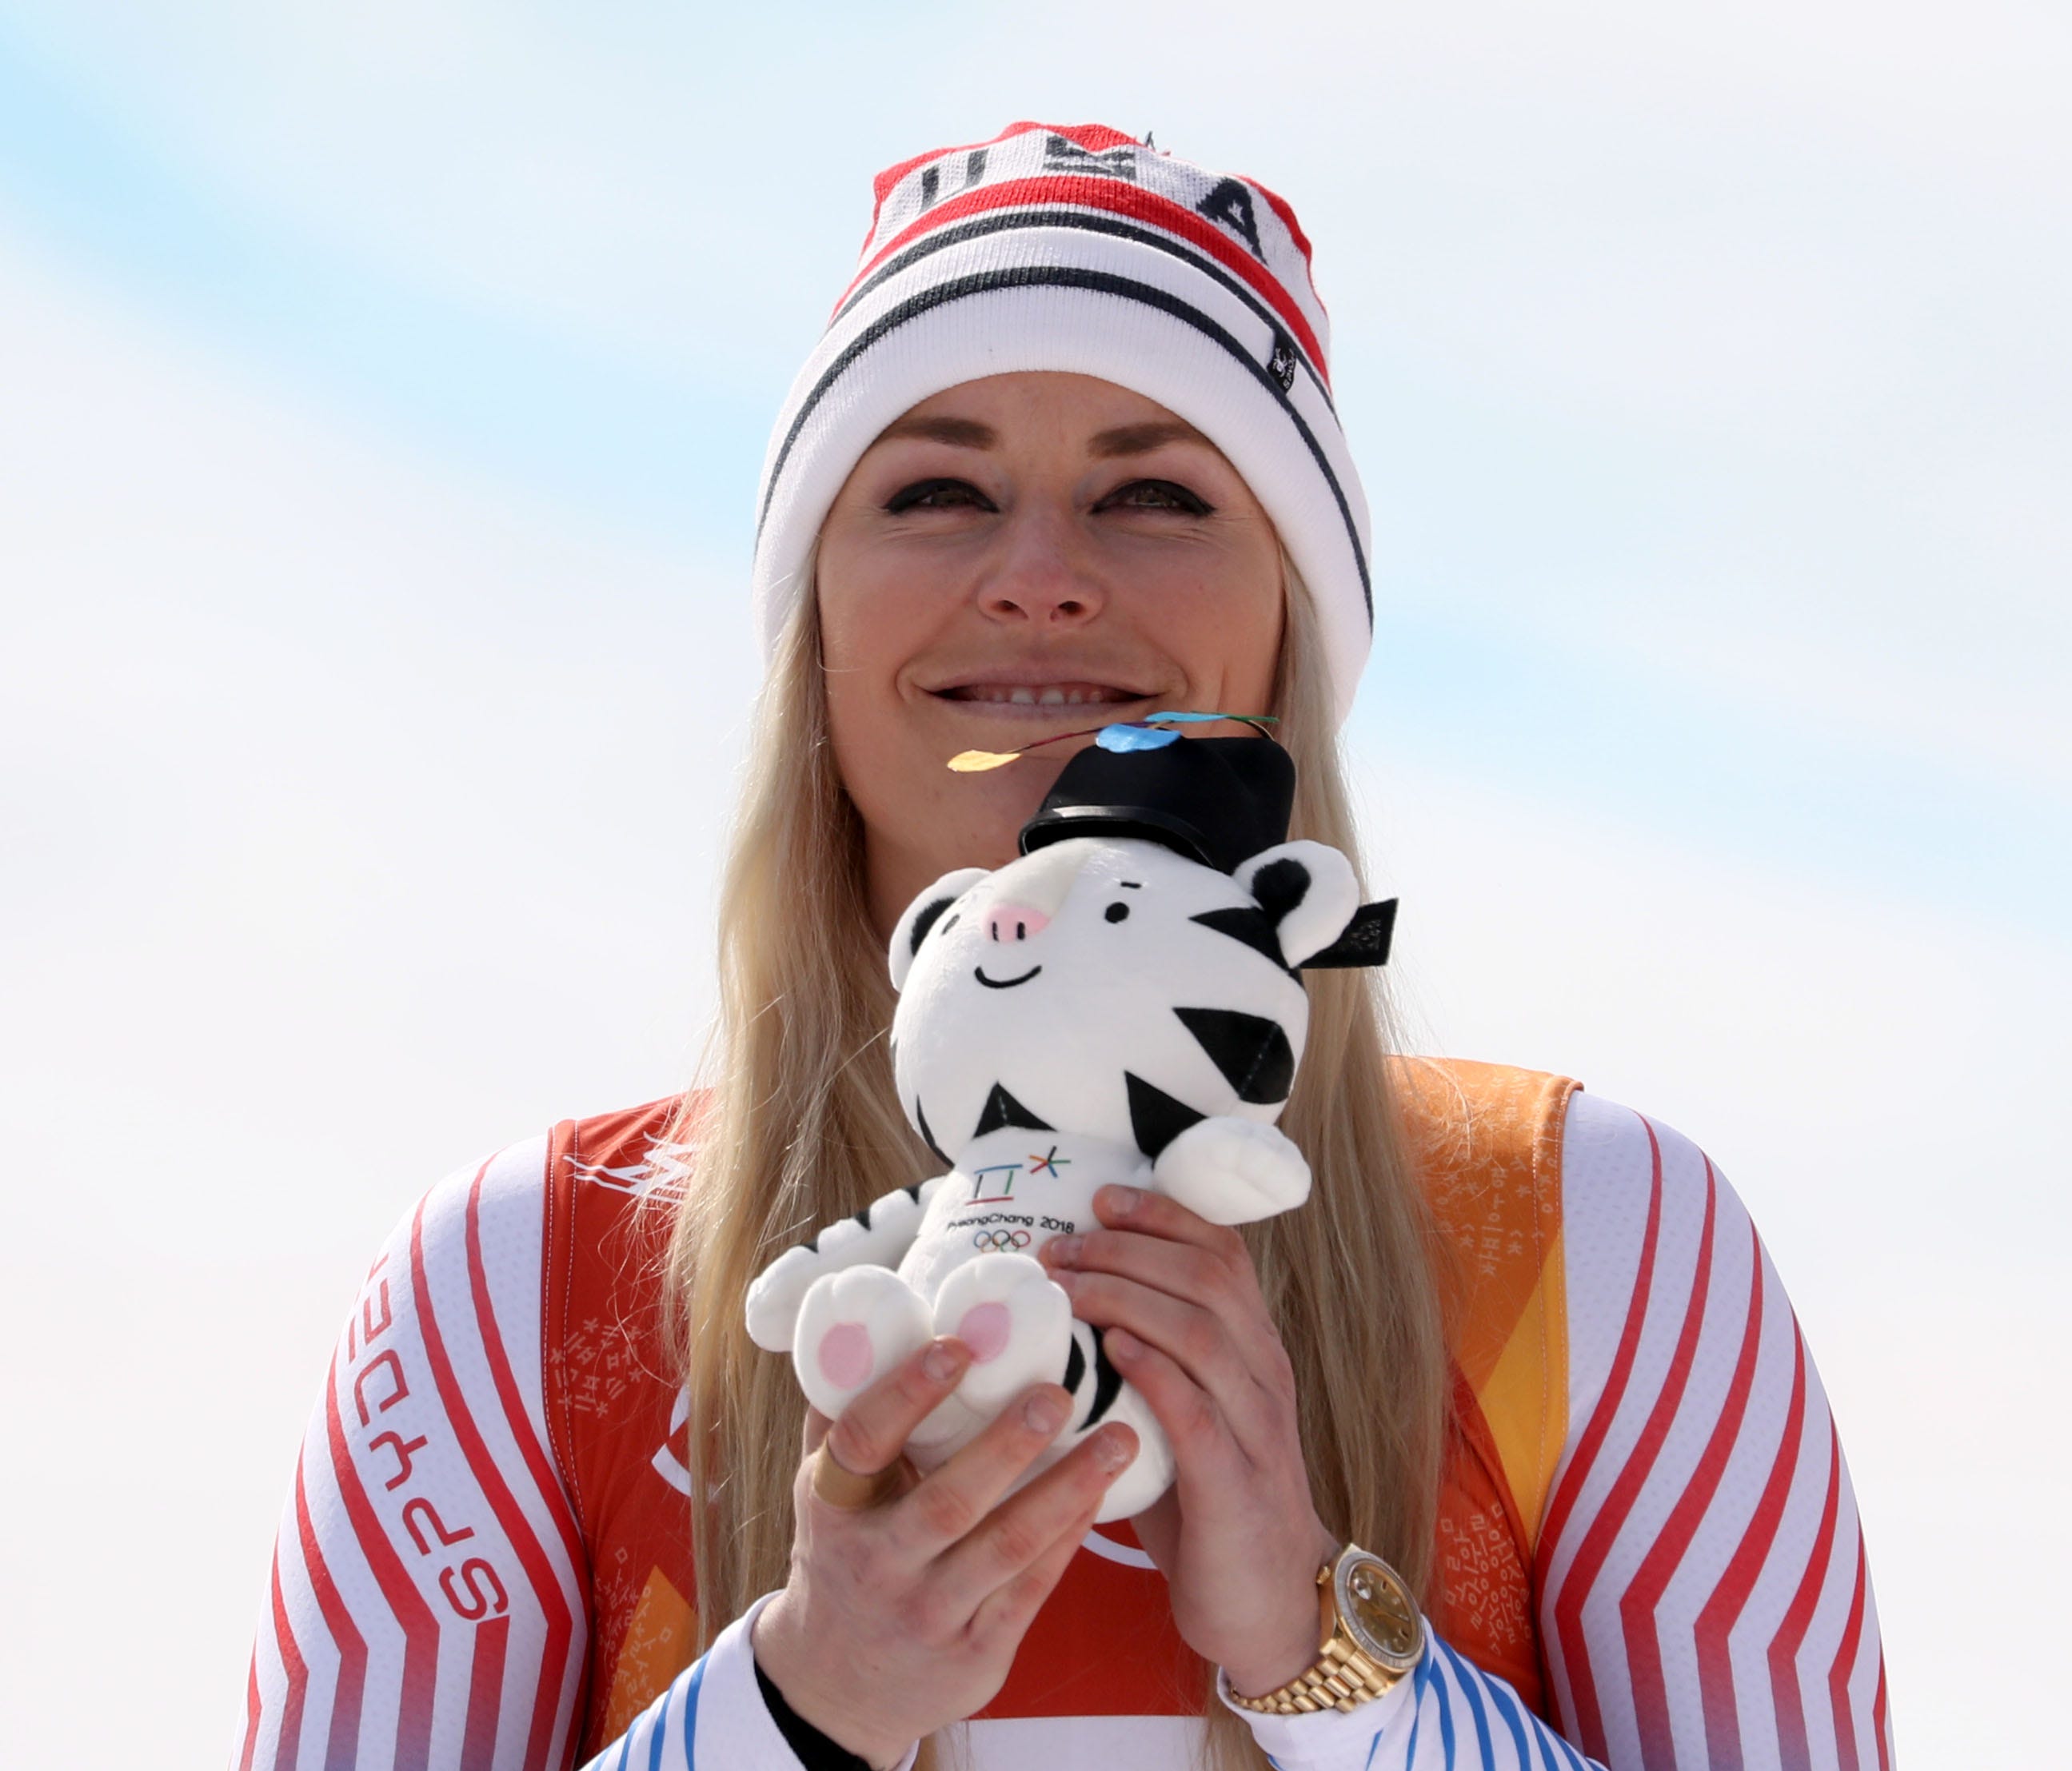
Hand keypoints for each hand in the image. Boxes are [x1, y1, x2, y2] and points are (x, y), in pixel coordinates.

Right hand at [752, 1335, 1138, 1768]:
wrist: (840, 1688)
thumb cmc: (844, 1554)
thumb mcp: (824, 1491)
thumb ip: (843, 1413)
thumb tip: (873, 1317)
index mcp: (832, 1507)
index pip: (862, 1442)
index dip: (906, 1392)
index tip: (956, 1345)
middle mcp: (878, 1562)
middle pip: (948, 1500)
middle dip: (1008, 1445)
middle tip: (1059, 1390)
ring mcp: (928, 1612)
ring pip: (1007, 1546)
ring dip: (1068, 1487)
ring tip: (1120, 1437)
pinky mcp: (976, 1653)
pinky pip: (1034, 1587)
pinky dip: (1071, 1535)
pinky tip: (1103, 1490)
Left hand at [1039, 1186, 1336, 1697]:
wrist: (1265, 1598)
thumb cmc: (1205, 1494)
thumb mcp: (1185, 1407)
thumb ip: (1150, 1354)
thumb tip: (1066, 1297)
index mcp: (1253, 1346)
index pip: (1223, 1253)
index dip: (1164, 1216)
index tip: (1101, 1198)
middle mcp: (1263, 1372)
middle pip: (1206, 1278)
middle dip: (1128, 1249)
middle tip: (1059, 1247)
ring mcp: (1256, 1426)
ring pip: (1202, 1333)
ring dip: (1126, 1297)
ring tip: (1066, 1286)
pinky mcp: (1236, 1483)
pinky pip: (1200, 1413)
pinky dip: (1156, 1371)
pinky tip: (1113, 1348)